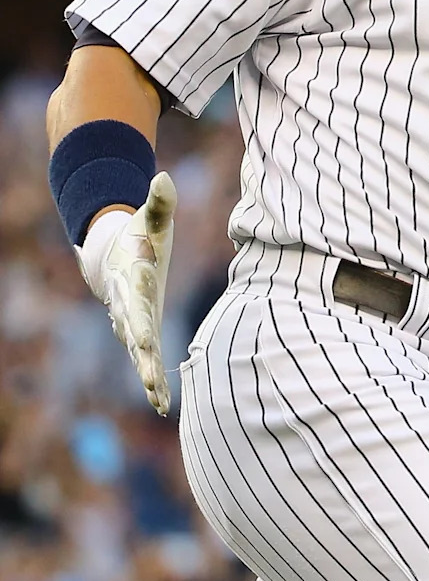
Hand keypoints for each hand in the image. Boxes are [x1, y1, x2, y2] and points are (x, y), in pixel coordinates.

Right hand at [76, 173, 176, 413]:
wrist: (111, 254)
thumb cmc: (137, 235)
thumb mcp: (149, 217)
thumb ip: (159, 202)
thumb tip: (164, 177)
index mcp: (133, 282)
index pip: (137, 307)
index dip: (141, 326)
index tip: (147, 346)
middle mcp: (129, 308)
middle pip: (137, 338)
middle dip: (144, 363)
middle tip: (152, 386)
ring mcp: (132, 323)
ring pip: (140, 355)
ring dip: (150, 378)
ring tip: (162, 403)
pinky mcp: (140, 332)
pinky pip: (147, 359)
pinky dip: (154, 379)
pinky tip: (165, 403)